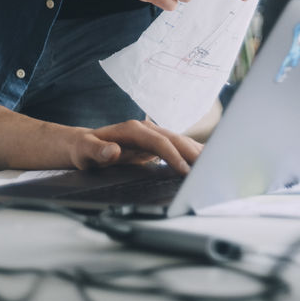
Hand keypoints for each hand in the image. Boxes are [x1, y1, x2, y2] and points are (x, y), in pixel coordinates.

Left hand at [69, 118, 201, 173]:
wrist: (84, 145)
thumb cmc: (84, 149)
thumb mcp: (85, 152)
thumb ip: (98, 151)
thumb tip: (113, 151)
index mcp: (132, 130)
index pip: (159, 141)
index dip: (173, 155)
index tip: (185, 171)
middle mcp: (144, 129)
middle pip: (174, 139)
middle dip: (192, 153)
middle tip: (210, 169)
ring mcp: (151, 135)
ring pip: (178, 141)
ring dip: (195, 152)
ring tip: (215, 165)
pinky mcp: (154, 144)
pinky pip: (176, 147)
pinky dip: (191, 153)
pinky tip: (204, 160)